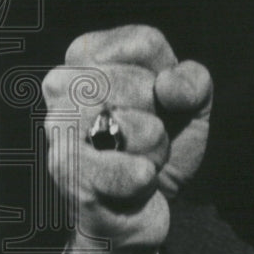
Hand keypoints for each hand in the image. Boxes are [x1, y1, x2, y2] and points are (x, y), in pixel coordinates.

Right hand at [42, 25, 211, 253]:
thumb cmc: (158, 148)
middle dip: (161, 120)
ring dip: (154, 153)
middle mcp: (61, 84)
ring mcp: (59, 127)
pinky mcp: (67, 172)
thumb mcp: (191, 106)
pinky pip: (136, 172)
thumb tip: (166, 85)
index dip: (168, 80)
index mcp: (86, 55)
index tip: (156, 103)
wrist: (137, 210)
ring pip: (144, 129)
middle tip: (141, 140)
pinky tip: (128, 186)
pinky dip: (145, 183)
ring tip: (133, 160)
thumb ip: (193, 81)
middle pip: (145, 86)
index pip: (145, 43)